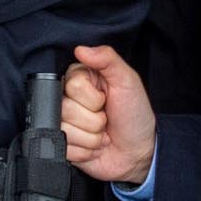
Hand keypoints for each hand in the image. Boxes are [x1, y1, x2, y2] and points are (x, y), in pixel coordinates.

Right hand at [60, 43, 156, 187]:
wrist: (138, 152)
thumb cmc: (135, 114)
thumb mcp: (128, 81)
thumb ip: (108, 59)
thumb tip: (81, 49)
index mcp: (80, 80)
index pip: (73, 86)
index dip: (93, 98)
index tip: (106, 99)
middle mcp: (68, 100)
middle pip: (65, 109)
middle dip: (93, 120)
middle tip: (106, 118)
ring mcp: (64, 123)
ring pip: (65, 130)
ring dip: (91, 137)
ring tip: (101, 133)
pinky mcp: (63, 144)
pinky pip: (64, 148)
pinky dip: (85, 151)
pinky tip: (94, 146)